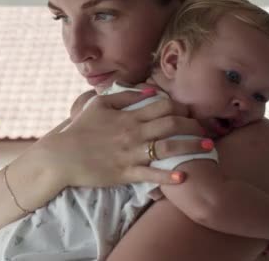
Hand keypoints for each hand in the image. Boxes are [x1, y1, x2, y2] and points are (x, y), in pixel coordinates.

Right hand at [39, 89, 210, 188]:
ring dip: (190, 147)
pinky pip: (150, 174)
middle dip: (192, 126)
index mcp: (128, 116)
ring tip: (207, 148)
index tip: (189, 112)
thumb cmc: (79, 129)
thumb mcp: (98, 105)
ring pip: (167, 149)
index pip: (162, 106)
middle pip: (171, 125)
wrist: (61, 156)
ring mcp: (130, 154)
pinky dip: (168, 176)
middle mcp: (133, 133)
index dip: (180, 107)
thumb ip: (124, 96)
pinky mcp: (125, 173)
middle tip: (205, 130)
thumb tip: (149, 91)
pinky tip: (183, 176)